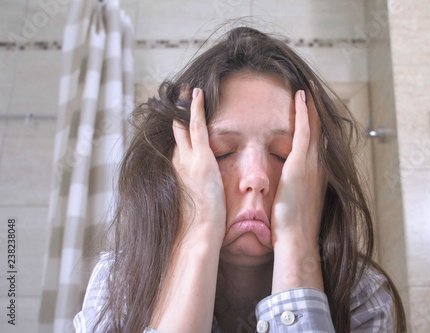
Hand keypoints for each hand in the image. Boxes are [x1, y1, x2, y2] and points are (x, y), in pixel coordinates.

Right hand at [172, 88, 225, 247]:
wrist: (198, 232)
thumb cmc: (197, 225)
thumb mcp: (194, 205)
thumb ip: (194, 193)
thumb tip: (198, 193)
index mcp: (178, 174)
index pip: (177, 146)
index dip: (177, 132)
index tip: (177, 121)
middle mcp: (177, 163)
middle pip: (176, 133)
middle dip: (176, 115)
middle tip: (175, 98)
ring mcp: (187, 159)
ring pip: (184, 126)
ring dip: (184, 108)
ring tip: (185, 90)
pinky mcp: (200, 157)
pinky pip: (197, 126)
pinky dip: (196, 109)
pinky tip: (197, 93)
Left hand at [270, 88, 326, 292]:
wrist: (297, 240)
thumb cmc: (292, 229)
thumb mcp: (296, 205)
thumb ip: (293, 192)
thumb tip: (287, 191)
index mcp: (316, 176)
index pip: (316, 144)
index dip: (314, 126)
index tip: (310, 112)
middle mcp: (319, 167)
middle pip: (320, 131)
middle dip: (316, 111)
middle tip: (311, 92)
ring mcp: (312, 165)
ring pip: (314, 126)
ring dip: (311, 107)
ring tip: (306, 89)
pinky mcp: (301, 164)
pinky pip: (304, 130)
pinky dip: (304, 112)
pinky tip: (301, 96)